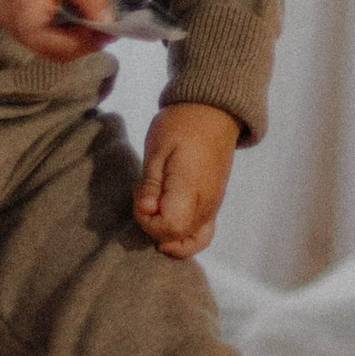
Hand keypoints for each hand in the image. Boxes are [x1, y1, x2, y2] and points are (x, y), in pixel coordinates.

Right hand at [0, 0, 115, 60]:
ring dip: (71, 41)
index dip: (86, 43)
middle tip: (105, 30)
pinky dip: (58, 34)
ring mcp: (8, 27)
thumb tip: (108, 23)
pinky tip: (73, 18)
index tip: (109, 31)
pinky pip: (38, 38)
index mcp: (25, 15)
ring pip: (45, 48)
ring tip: (92, 23)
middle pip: (52, 53)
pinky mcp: (10, 22)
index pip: (59, 47)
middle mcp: (12, 27)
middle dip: (82, 45)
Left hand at [136, 101, 238, 257]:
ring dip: (168, 235)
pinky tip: (169, 220)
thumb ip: (151, 183)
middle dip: (153, 227)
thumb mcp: (157, 148)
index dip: (148, 221)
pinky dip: (184, 237)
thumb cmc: (181, 125)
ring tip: (156, 211)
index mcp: (190, 187)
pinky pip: (202, 234)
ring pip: (192, 242)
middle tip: (146, 198)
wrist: (212, 112)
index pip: (170, 227)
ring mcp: (213, 206)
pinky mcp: (213, 205)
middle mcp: (206, 203)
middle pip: (178, 239)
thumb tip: (146, 210)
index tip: (140, 198)